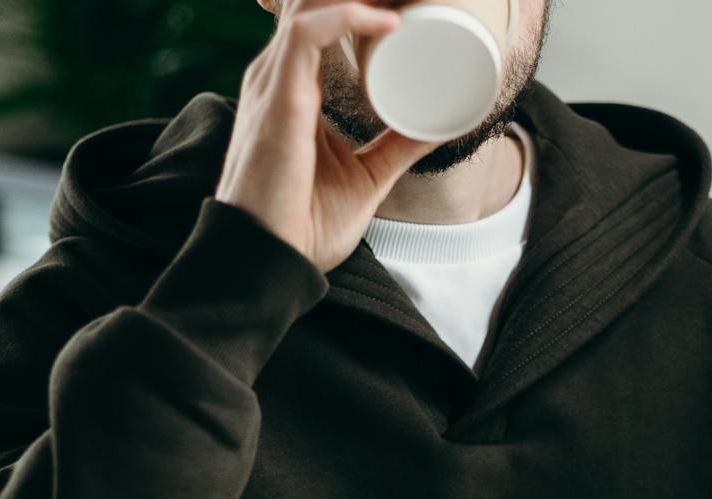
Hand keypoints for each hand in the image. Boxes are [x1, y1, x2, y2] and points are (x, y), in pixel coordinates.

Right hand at [217, 0, 442, 271]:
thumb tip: (441, 124)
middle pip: (312, 0)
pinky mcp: (277, 98)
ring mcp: (273, 82)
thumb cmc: (305, 224)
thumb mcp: (367, 175)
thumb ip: (398, 146)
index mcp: (293, 84)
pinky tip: (388, 21)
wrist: (270, 261)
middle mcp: (277, 73)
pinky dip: (347, 16)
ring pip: (308, 4)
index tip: (406, 5)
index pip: (320, 16)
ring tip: (404, 0)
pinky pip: (307, 34)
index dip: (359, 1)